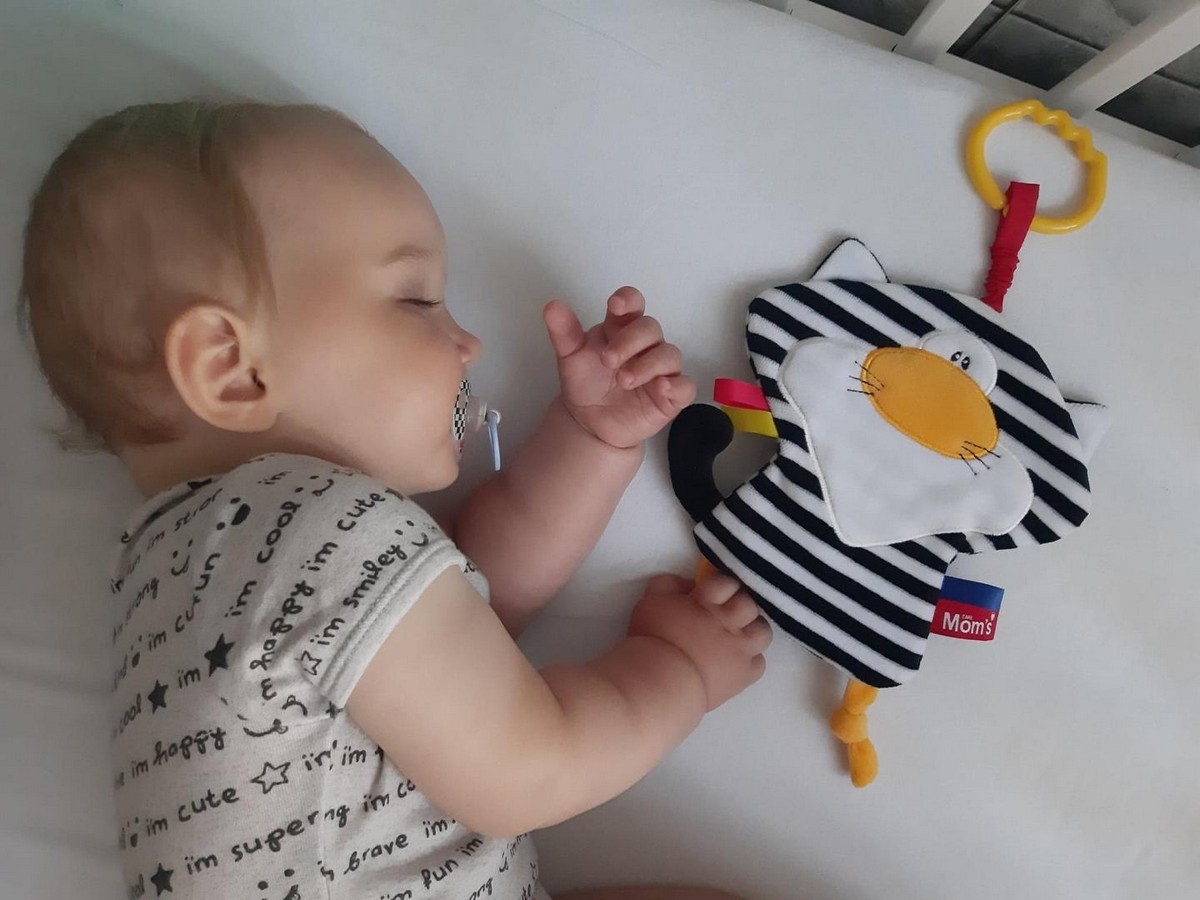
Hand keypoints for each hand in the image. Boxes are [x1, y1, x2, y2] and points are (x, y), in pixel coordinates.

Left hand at [543, 287, 696, 449]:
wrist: (589, 423)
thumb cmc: (586, 384)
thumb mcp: (570, 358)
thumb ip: (563, 332)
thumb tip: (552, 306)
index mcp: (621, 329)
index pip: (633, 304)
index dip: (629, 300)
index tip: (616, 305)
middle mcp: (644, 345)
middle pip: (651, 328)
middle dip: (631, 340)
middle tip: (608, 360)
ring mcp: (660, 369)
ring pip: (670, 354)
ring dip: (649, 364)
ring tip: (625, 380)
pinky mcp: (670, 395)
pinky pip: (686, 386)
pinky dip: (677, 385)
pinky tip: (661, 388)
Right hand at [628, 572, 771, 710]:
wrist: (662, 681)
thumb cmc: (652, 638)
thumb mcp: (651, 600)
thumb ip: (670, 584)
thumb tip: (690, 583)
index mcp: (708, 601)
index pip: (727, 582)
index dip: (721, 586)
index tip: (713, 594)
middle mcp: (730, 622)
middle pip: (749, 605)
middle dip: (738, 607)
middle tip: (725, 616)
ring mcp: (740, 649)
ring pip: (763, 632)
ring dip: (751, 632)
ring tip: (737, 638)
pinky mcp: (744, 675)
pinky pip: (759, 663)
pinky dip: (750, 661)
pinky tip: (735, 662)